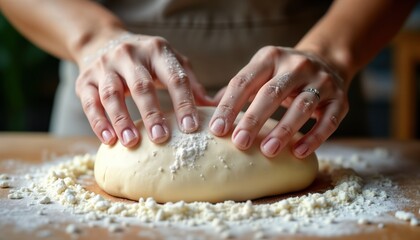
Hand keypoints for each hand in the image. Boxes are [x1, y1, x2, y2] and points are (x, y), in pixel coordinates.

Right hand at [75, 32, 213, 146]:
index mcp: (157, 51)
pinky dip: (98, 122)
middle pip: (142, 86)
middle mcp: (130, 55)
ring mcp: (105, 66)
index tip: (191, 128)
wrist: (103, 41)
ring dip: (121, 119)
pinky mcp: (84, 79)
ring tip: (131, 142)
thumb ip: (191, 83)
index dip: (183, 102)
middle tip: (161, 138)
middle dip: (152, 113)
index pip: (174, 77)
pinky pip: (89, 102)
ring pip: (112, 93)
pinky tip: (108, 139)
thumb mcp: (171, 62)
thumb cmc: (146, 60)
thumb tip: (215, 108)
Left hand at [209, 46, 348, 157]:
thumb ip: (236, 90)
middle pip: (271, 93)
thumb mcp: (260, 72)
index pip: (244, 81)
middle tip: (239, 143)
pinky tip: (298, 152)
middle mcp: (295, 65)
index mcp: (269, 58)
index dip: (229, 106)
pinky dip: (314, 137)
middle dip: (253, 119)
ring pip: (302, 106)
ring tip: (268, 151)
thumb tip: (205, 111)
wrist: (328, 60)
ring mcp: (321, 81)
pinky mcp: (340, 99)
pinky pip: (328, 120)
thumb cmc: (282, 74)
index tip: (216, 130)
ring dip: (284, 129)